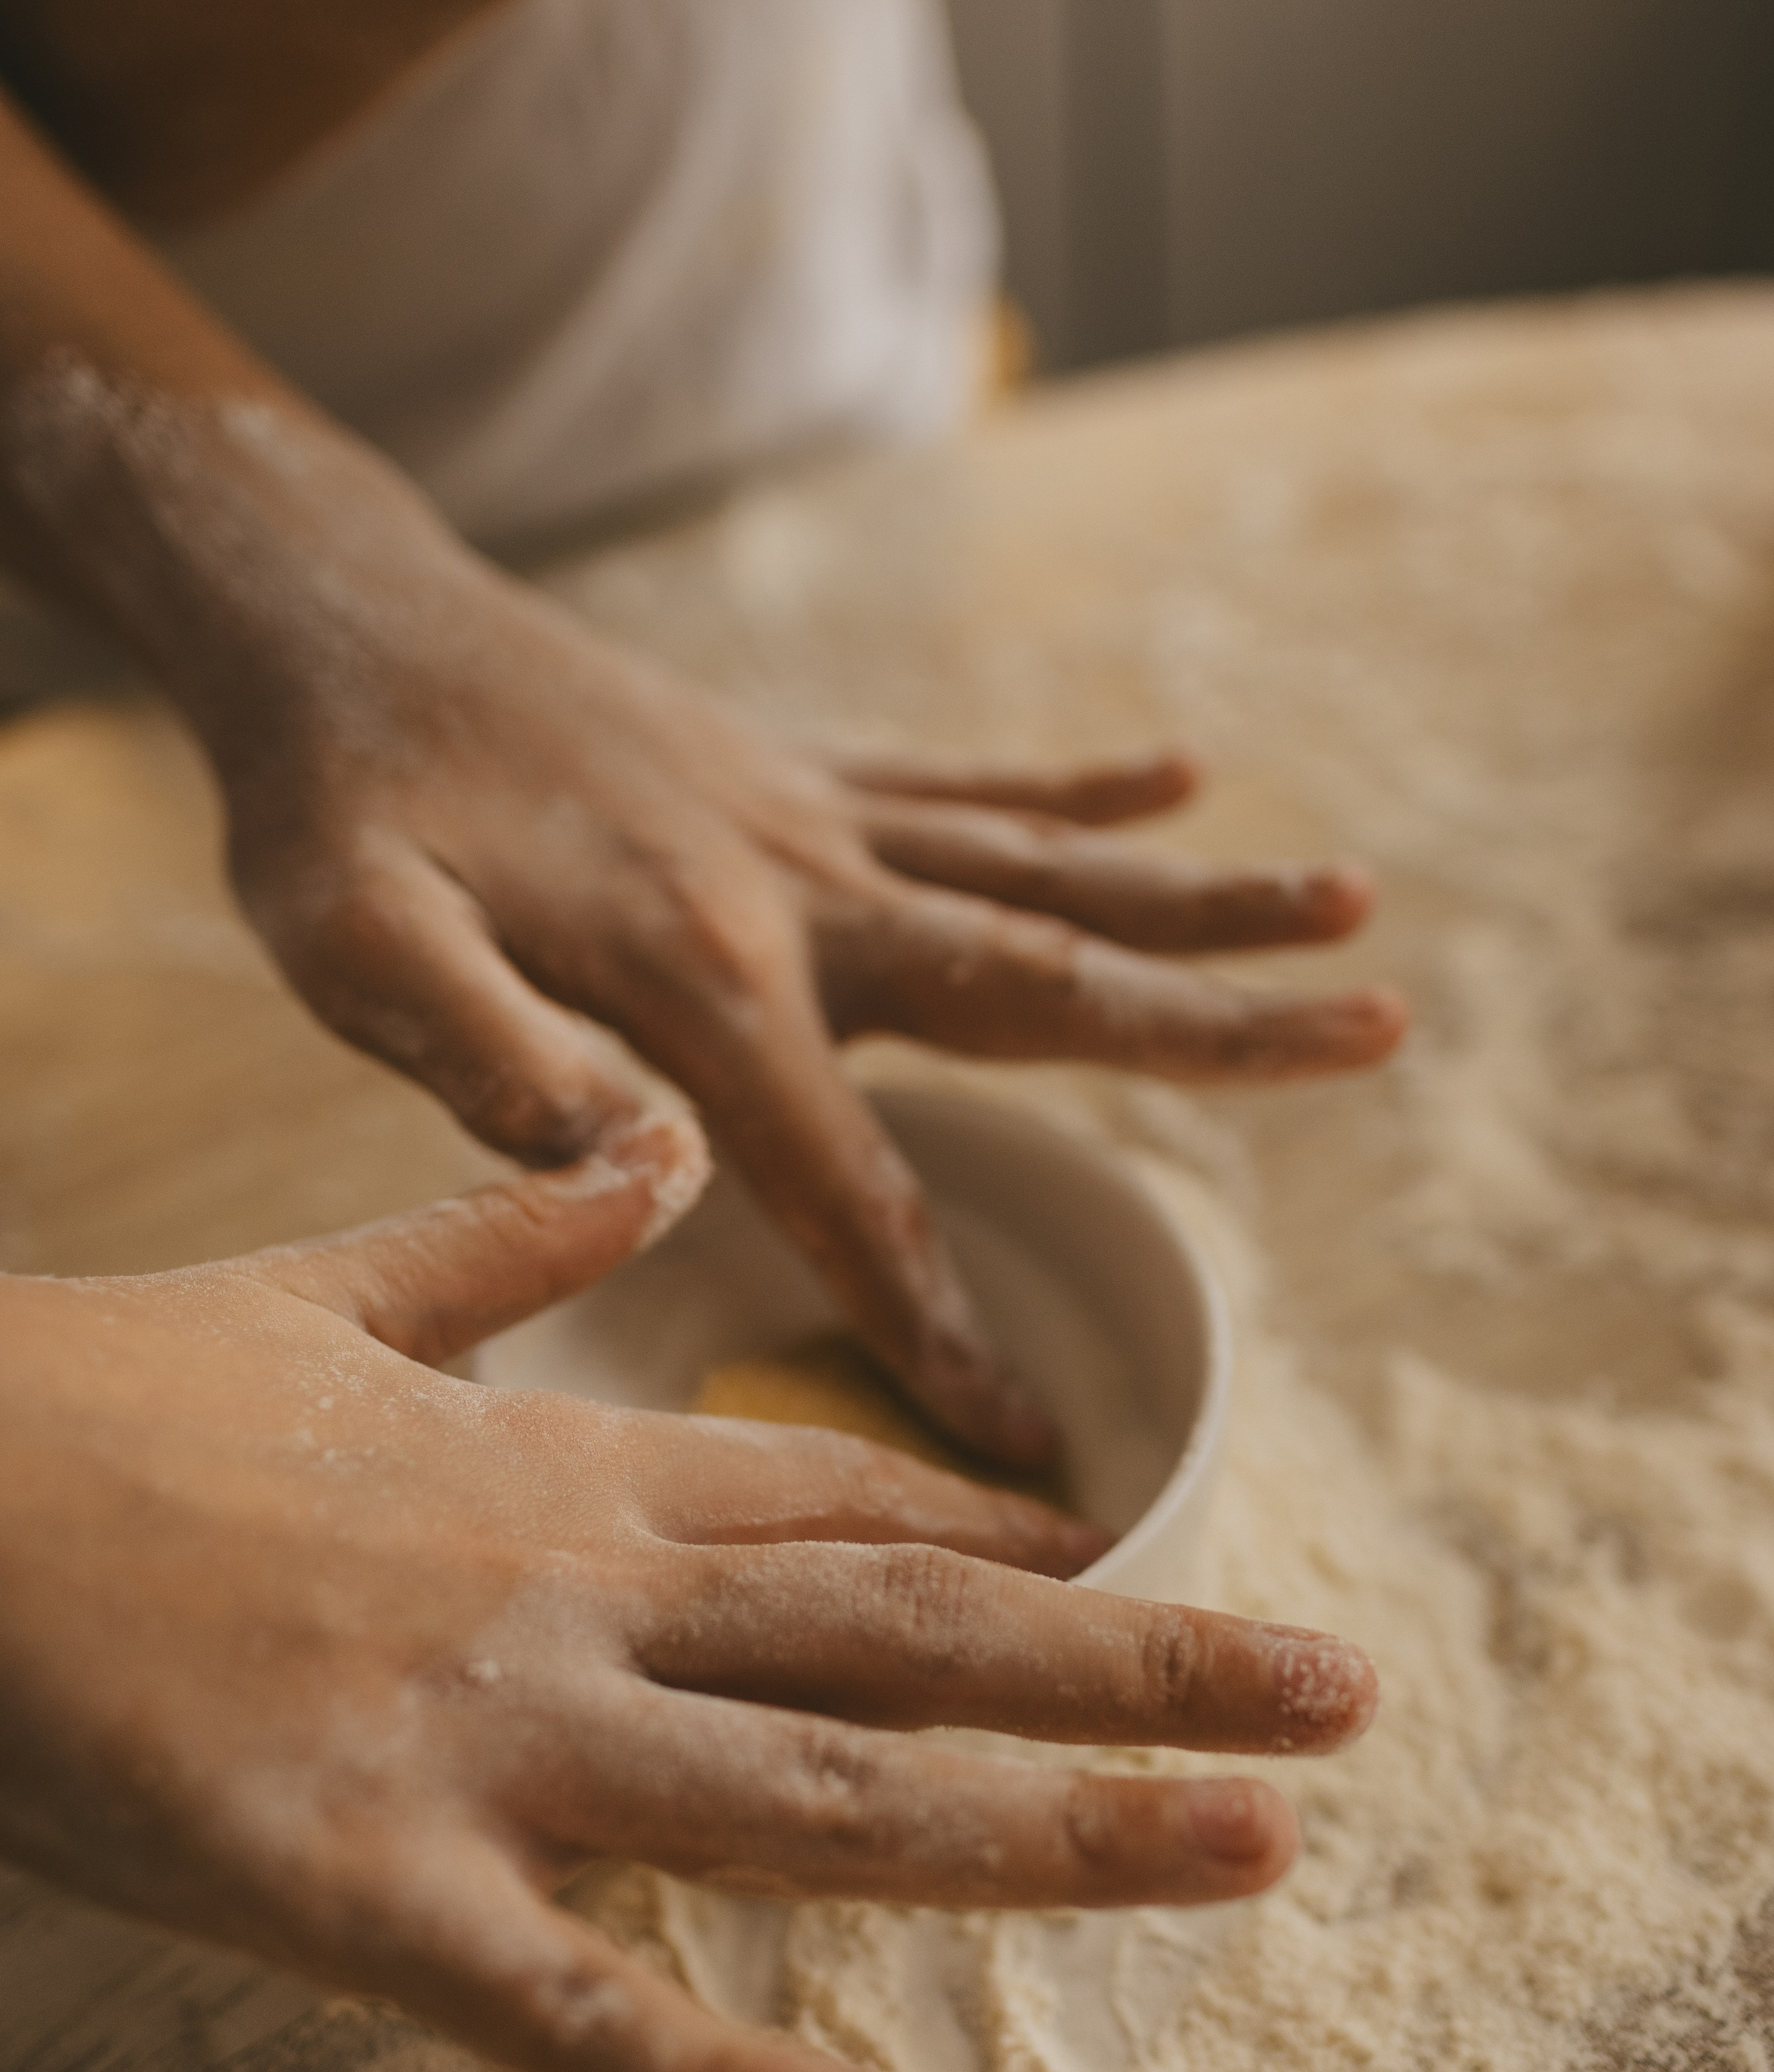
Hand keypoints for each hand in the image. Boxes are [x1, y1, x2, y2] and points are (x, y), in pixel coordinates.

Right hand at [0, 1134, 1376, 2071]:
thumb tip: (644, 1146)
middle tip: (1344, 1698)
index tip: (1174, 1567)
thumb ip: (508, 1233)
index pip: (850, 1516)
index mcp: (567, 1473)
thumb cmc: (111, 1408)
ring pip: (818, 1796)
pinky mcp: (360, 1888)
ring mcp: (486, 1741)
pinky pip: (571, 2010)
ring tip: (1250, 1849)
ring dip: (1047, 1832)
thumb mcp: (339, 1292)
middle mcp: (577, 1597)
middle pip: (907, 1642)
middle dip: (1140, 1672)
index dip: (1029, 1551)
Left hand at [210, 503, 1403, 1462]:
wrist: (345, 626)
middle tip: (1375, 1027)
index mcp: (700, 976)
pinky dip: (1072, 787)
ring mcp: (812, 815)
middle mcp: (797, 889)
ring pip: (1039, 871)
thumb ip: (493, 1061)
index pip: (849, 1185)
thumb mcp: (357, 949)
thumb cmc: (337, 812)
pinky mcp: (797, 767)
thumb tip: (651, 1170)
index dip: (936, 1325)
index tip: (1029, 1444)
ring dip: (1196, 895)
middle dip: (1210, 1022)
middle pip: (1037, 979)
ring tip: (1348, 905)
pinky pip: (963, 779)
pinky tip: (1180, 778)